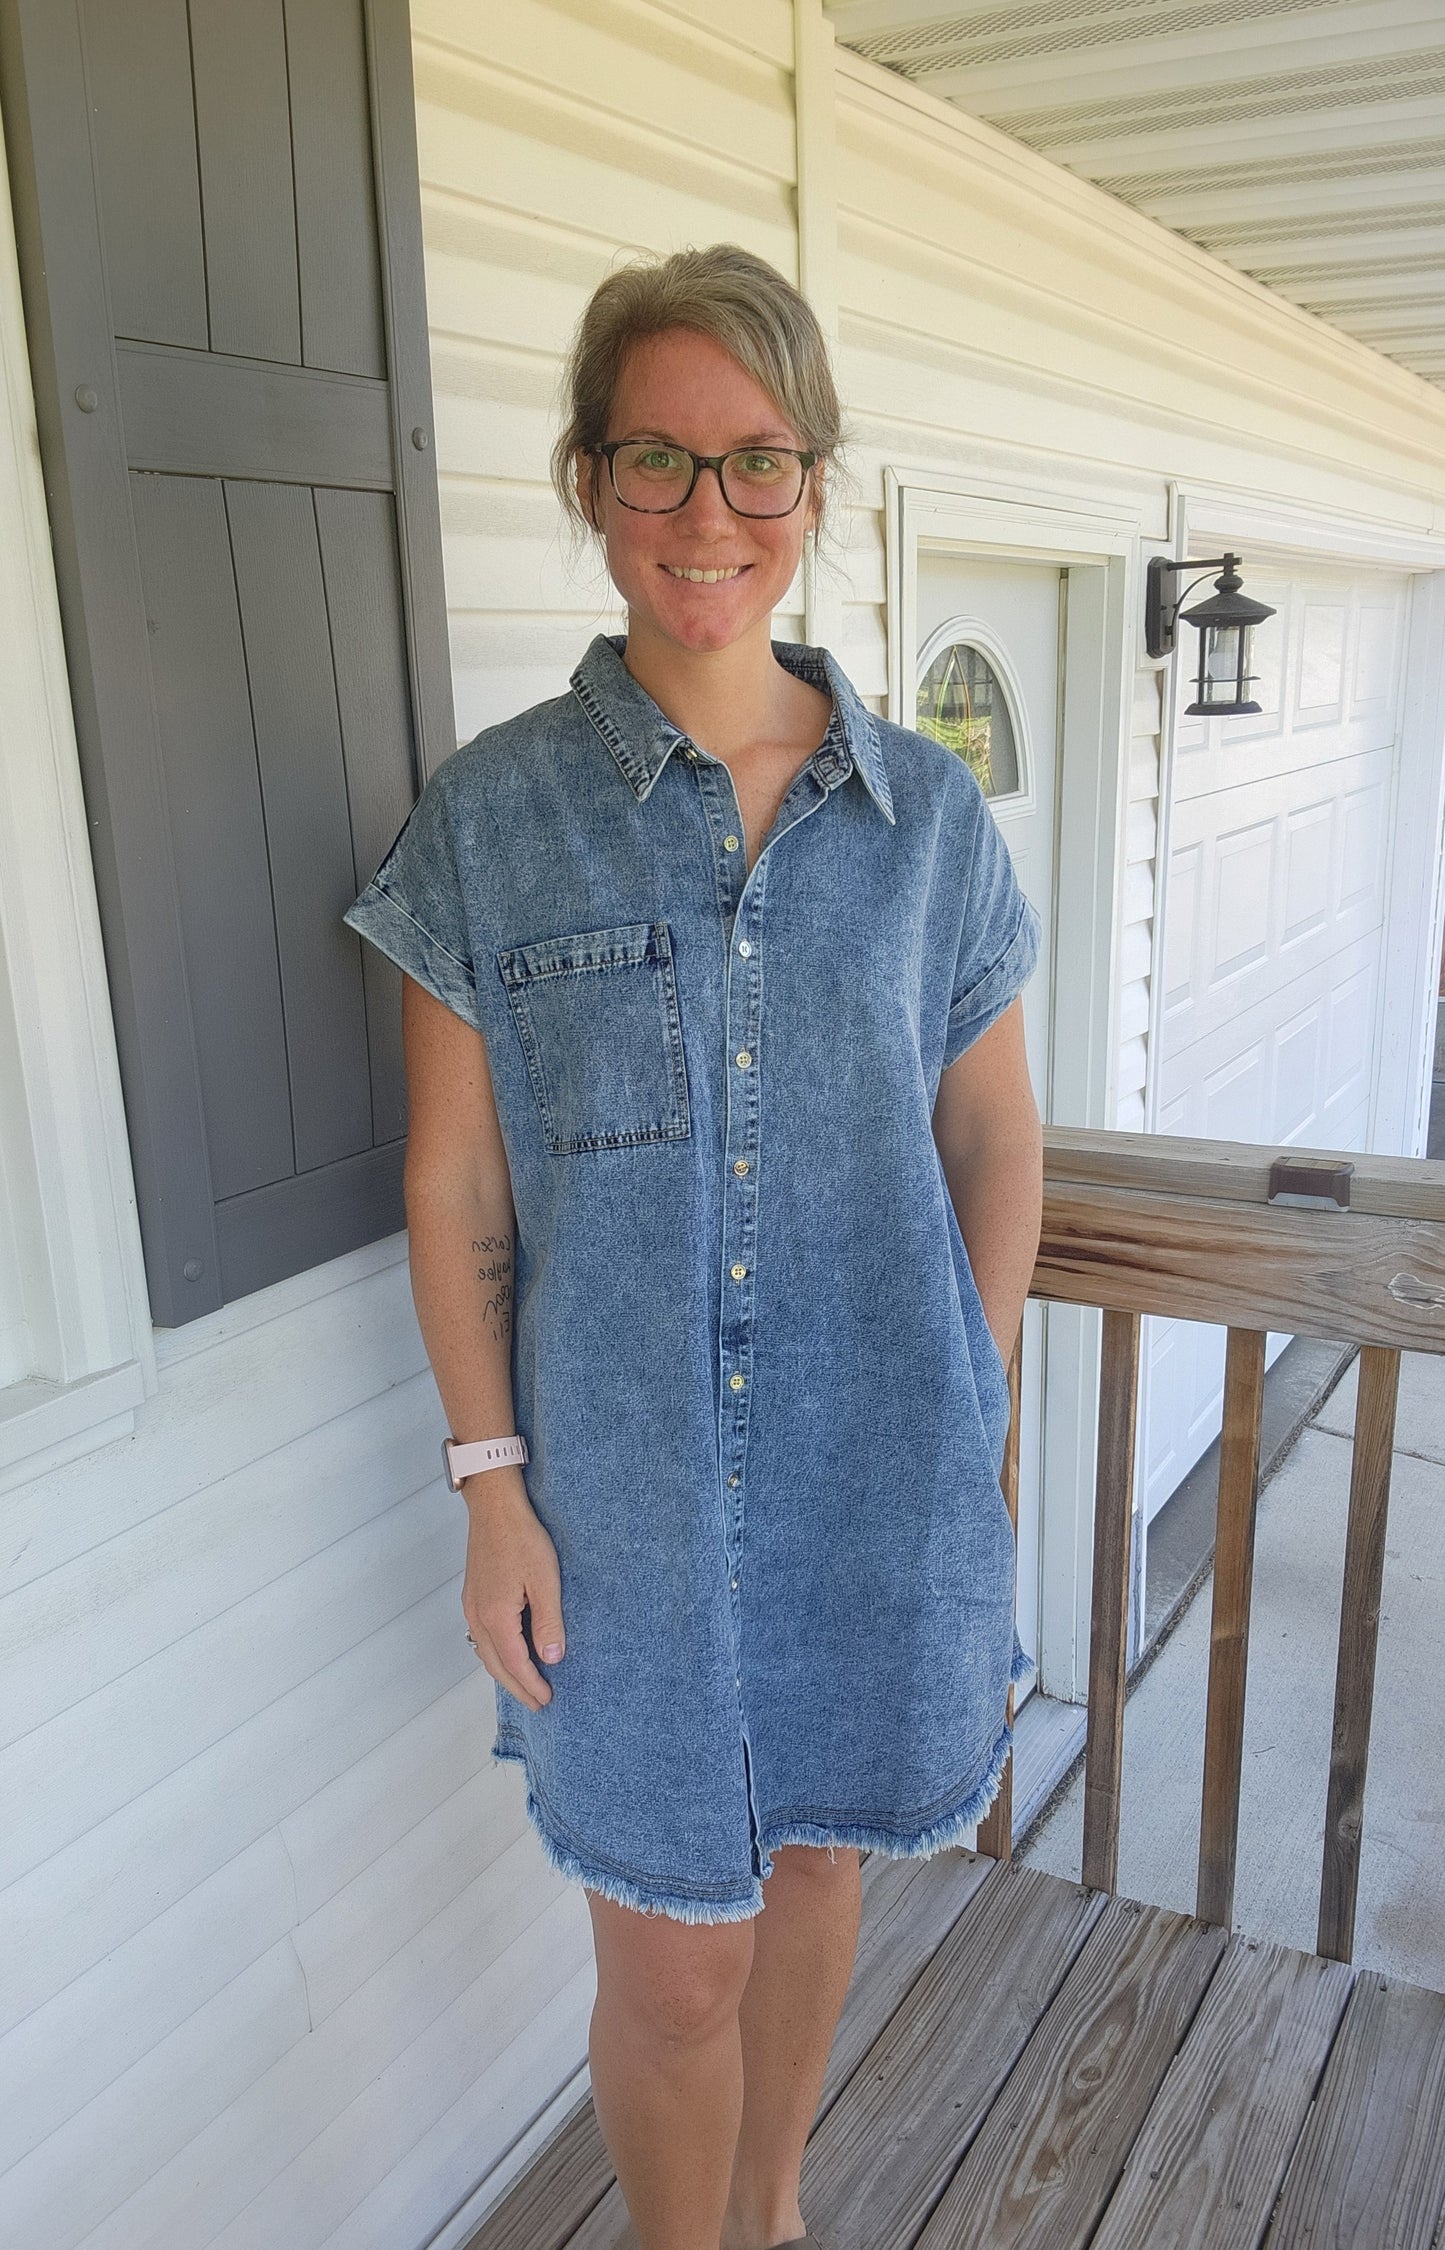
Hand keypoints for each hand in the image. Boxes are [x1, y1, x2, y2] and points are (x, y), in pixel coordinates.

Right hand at [460, 1472, 564, 1710]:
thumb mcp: (545, 1582)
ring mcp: (472, 1605)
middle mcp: (477, 1615)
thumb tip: (552, 1658)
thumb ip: (548, 1623)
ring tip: (525, 1684)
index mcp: (496, 1616)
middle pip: (495, 1665)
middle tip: (537, 1703)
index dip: (531, 1684)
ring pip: (486, 1652)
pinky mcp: (473, 1595)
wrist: (495, 1507)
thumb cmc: (522, 1538)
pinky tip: (510, 1652)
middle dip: (517, 1687)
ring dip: (505, 1672)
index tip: (547, 1700)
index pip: (515, 1663)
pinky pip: (482, 1636)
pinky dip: (497, 1653)